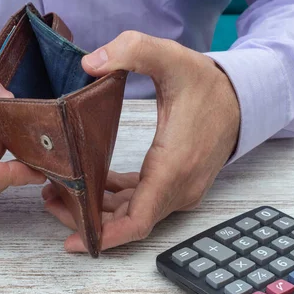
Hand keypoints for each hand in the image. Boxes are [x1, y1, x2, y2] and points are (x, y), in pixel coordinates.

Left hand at [43, 31, 239, 251]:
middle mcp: (179, 189)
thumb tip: (90, 62)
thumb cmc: (208, 84)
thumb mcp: (170, 58)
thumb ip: (133, 50)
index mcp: (173, 167)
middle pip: (128, 222)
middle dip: (88, 219)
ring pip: (133, 214)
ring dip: (99, 210)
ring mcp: (180, 191)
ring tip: (62, 191)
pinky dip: (116, 199)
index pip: (138, 221)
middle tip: (51, 200)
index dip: (105, 237)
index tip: (75, 243)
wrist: (242, 98)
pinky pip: (142, 201)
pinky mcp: (177, 185)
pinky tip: (93, 185)